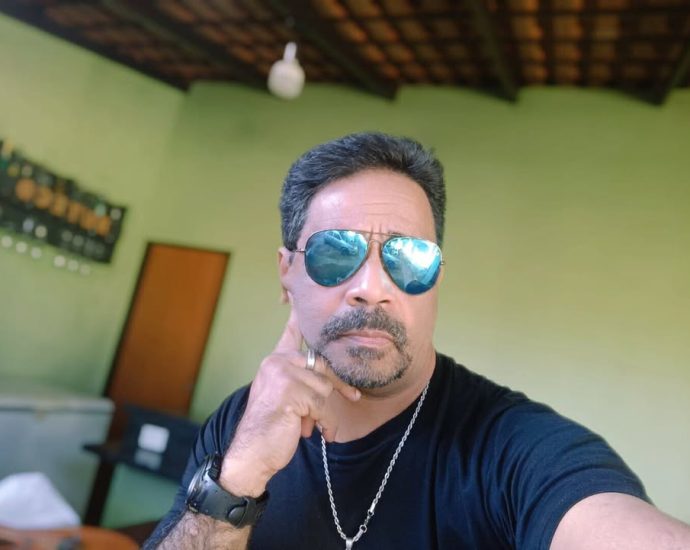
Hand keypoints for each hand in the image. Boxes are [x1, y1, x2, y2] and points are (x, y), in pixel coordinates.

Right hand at [219, 307, 359, 496]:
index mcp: (275, 361)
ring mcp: (281, 374)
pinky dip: (325, 421)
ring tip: (315, 427)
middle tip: (354, 396)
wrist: (251, 455)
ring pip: (323, 386)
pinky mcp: (289, 390)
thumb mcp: (287, 400)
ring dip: (325, 412)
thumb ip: (302, 384)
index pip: (291, 333)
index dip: (299, 315)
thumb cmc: (271, 429)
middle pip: (321, 364)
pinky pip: (321, 403)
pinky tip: (318, 433)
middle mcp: (276, 362)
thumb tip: (332, 386)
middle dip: (340, 383)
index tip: (298, 296)